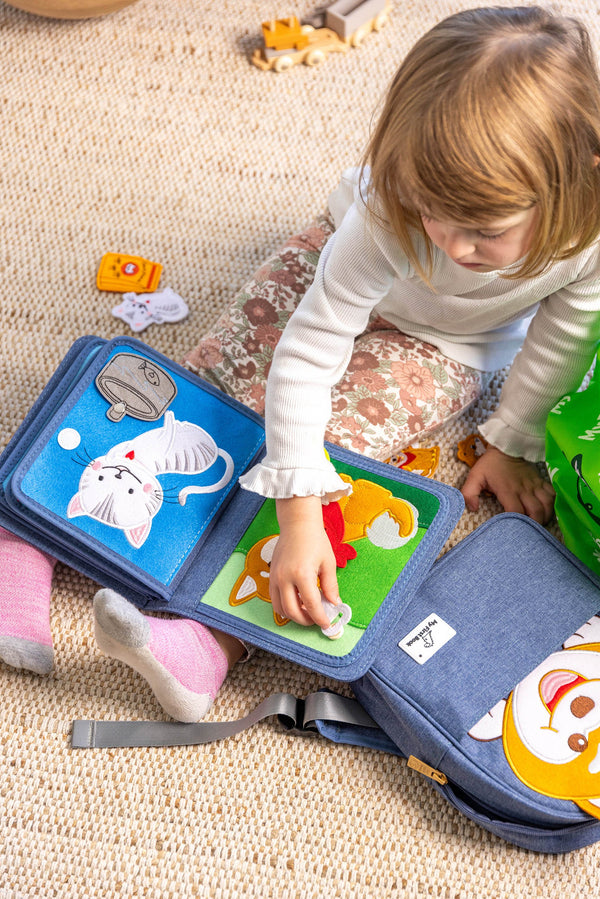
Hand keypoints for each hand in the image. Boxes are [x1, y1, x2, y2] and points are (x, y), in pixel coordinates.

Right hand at [269, 496, 339, 628]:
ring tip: (307, 612)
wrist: (297, 524)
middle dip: (305, 620)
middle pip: (292, 611)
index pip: (311, 605)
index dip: (320, 618)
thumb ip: (330, 586)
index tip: (327, 623)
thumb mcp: (328, 563)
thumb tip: (334, 603)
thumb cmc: (314, 540)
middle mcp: (285, 578)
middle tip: (317, 620)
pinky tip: (298, 601)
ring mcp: (275, 578)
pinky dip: (285, 605)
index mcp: (302, 574)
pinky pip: (275, 599)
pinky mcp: (271, 576)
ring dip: (293, 615)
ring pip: (280, 608)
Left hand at [461, 445, 554, 524]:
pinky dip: (552, 505)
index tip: (511, 529)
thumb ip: (469, 492)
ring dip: (544, 516)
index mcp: (508, 490)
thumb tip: (471, 508)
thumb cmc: (490, 464)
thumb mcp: (475, 476)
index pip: (516, 512)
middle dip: (533, 524)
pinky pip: (553, 495)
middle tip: (528, 531)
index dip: (515, 523)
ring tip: (538, 523)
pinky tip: (547, 511)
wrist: (507, 446)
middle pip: (536, 512)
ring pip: (547, 505)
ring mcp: (535, 485)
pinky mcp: (541, 481)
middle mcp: (524, 490)